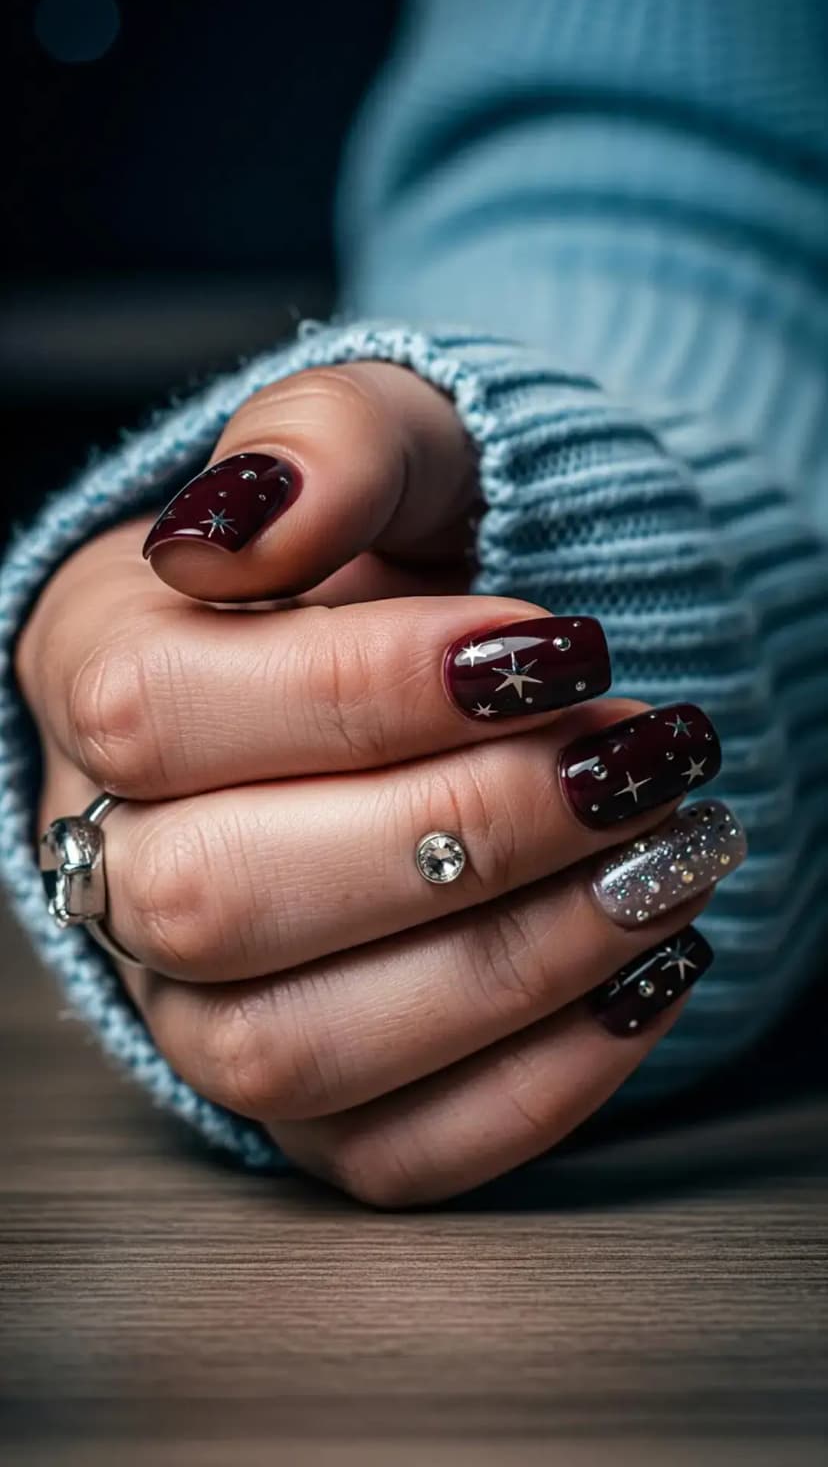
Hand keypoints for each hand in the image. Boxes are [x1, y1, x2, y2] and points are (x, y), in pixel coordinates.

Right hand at [18, 363, 739, 1204]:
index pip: (160, 712)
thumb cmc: (418, 552)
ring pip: (293, 1052)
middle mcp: (113, 855)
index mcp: (98, 671)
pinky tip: (644, 970)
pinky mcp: (309, 1101)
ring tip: (666, 862)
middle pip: (216, 898)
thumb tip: (240, 528)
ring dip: (512, 965)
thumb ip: (326, 446)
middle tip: (631, 761)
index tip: (551, 649)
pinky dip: (536, 1084)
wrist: (472, 671)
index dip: (363, 692)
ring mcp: (198, 1000)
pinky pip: (386, 1154)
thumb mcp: (395, 443)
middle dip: (460, 834)